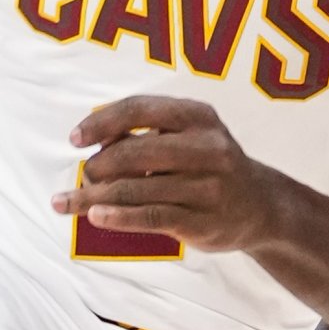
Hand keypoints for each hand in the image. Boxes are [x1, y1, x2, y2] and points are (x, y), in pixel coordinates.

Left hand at [51, 96, 279, 252]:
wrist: (261, 206)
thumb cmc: (209, 164)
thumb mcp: (190, 135)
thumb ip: (147, 133)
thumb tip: (94, 143)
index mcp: (198, 116)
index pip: (140, 109)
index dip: (101, 122)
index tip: (75, 139)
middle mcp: (207, 147)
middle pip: (133, 152)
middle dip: (98, 165)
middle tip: (84, 175)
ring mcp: (206, 186)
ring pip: (135, 189)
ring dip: (93, 196)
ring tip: (67, 202)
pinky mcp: (202, 221)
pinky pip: (150, 217)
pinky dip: (118, 216)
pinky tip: (94, 216)